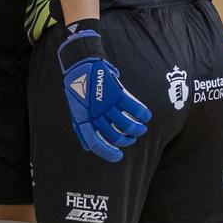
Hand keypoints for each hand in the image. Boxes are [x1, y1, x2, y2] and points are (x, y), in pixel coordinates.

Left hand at [57, 22, 149, 163]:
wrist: (82, 65)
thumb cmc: (80, 91)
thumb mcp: (76, 111)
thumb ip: (83, 129)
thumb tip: (89, 148)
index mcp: (84, 120)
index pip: (95, 143)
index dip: (108, 153)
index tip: (119, 157)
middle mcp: (95, 114)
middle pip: (114, 136)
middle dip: (126, 141)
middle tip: (131, 138)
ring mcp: (106, 104)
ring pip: (126, 125)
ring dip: (136, 130)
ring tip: (140, 129)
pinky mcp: (116, 93)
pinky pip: (134, 108)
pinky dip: (142, 114)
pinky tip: (146, 116)